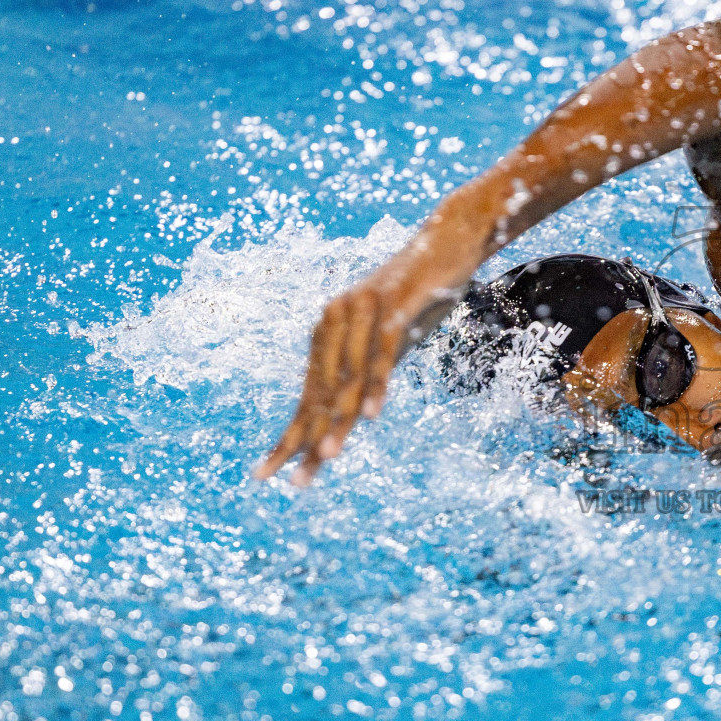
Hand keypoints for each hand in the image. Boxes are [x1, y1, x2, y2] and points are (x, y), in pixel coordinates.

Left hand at [252, 263, 454, 484]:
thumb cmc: (421, 290)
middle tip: (293, 481)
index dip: (292, 435)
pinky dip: (377, 384)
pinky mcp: (394, 307)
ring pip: (349, 378)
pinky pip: (383, 353)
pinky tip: (371, 415)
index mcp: (330, 330)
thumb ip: (373, 365)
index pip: (309, 394)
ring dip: (340, 420)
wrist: (448, 238)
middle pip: (321, 392)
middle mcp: (336, 319)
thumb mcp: (392, 334)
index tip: (272, 472)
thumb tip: (361, 407)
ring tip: (328, 456)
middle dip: (306, 439)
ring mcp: (364, 312)